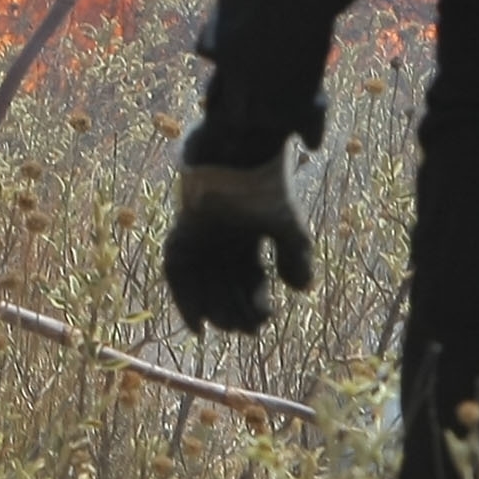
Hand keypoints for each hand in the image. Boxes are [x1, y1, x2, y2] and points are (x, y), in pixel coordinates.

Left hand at [161, 154, 313, 335]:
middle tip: (246, 329)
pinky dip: (184, 299)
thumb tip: (302, 290)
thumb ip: (295, 256)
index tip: (263, 320)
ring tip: (224, 327)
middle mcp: (222, 240)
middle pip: (225, 286)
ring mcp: (200, 237)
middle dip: (235, 311)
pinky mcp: (181, 232)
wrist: (241, 150)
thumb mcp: (287, 225)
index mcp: (248, 236)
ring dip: (212, 309)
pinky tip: (196, 322)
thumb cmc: (266, 183)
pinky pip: (177, 272)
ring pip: (202, 284)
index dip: (256, 303)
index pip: (250, 279)